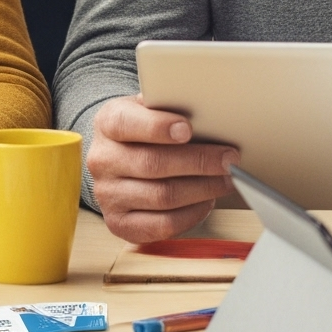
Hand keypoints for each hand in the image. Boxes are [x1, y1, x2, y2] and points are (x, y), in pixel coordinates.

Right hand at [87, 95, 236, 242]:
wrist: (120, 157)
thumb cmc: (144, 129)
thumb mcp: (149, 107)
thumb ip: (169, 106)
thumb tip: (209, 113)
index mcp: (107, 122)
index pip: (126, 124)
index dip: (157, 127)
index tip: (188, 129)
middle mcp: (103, 160)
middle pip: (152, 164)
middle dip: (198, 162)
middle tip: (228, 158)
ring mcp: (108, 195)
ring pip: (162, 196)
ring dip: (202, 189)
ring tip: (225, 179)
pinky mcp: (120, 223)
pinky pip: (162, 224)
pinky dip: (192, 214)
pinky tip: (207, 200)